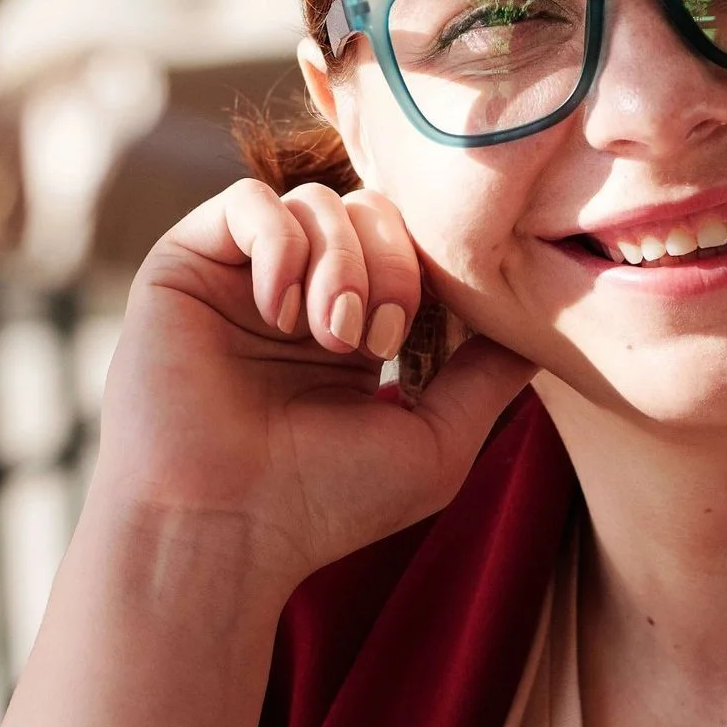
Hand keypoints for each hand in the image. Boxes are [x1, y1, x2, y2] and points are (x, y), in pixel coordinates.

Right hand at [91, 178, 532, 589]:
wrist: (222, 525)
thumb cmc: (325, 502)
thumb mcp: (438, 440)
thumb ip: (488, 375)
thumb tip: (540, 325)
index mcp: (354, 327)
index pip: (411, 247)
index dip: (432, 271)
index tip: (421, 337)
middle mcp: (298, 293)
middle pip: (374, 210)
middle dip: (394, 267)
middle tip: (376, 341)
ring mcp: (243, 276)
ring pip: (319, 200)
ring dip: (342, 263)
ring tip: (330, 337)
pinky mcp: (186, 263)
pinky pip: (249, 201)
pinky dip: (280, 245)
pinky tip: (279, 311)